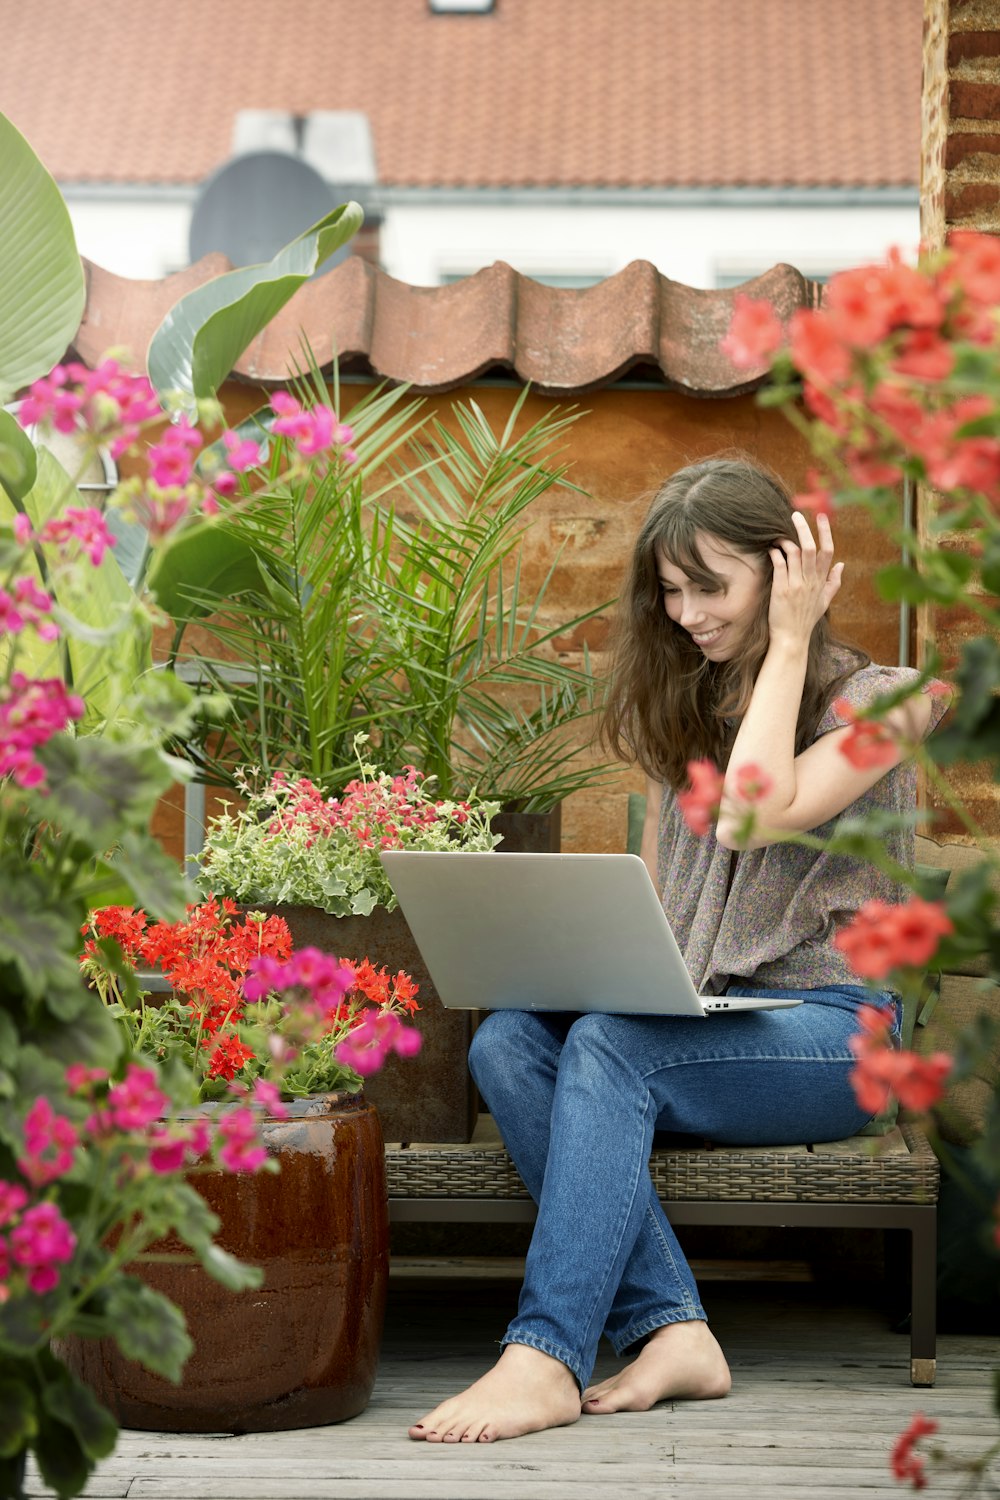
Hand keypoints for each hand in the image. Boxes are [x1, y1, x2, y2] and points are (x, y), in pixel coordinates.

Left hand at [767, 510, 843, 647]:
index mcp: (821, 581)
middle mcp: (811, 581)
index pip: (828, 552)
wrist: (792, 638)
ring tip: (777, 536)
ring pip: (795, 554)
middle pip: (811, 548)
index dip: (826, 532)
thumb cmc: (806, 620)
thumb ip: (834, 583)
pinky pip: (779, 565)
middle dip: (804, 529)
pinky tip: (771, 549)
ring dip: (785, 541)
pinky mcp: (781, 589)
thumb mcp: (824, 602)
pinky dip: (775, 554)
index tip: (822, 516)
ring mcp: (796, 585)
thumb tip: (842, 565)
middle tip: (796, 515)